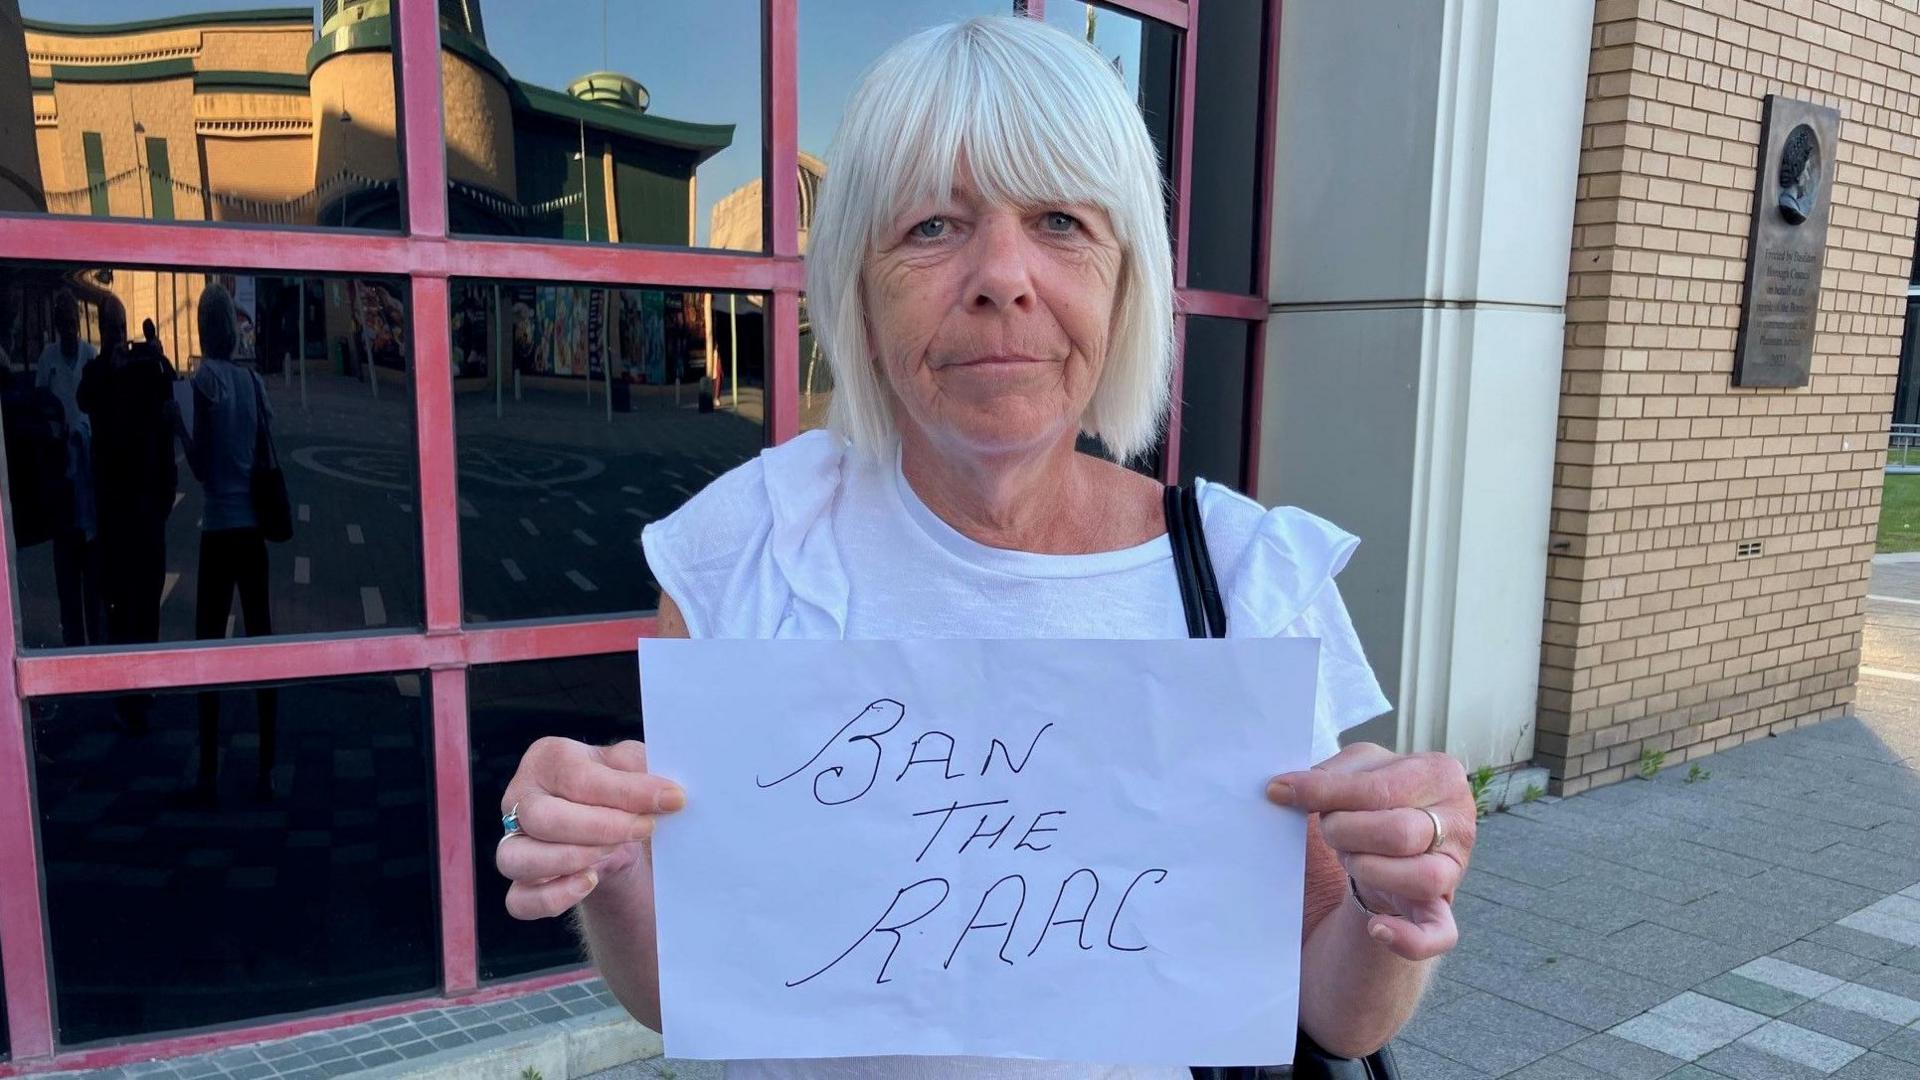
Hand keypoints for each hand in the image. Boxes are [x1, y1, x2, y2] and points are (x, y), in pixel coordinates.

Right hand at [496, 737, 684, 919]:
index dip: (627, 792)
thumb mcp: (633, 767)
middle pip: (543, 818)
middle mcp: (520, 799)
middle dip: (601, 828)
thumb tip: (665, 794)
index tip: (671, 800)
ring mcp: (511, 842)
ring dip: (573, 859)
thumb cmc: (620, 792)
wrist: (615, 833)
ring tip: (615, 851)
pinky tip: (589, 882)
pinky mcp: (519, 883)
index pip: (578, 777)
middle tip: (644, 828)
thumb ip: (642, 771)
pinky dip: (553, 898)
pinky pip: (520, 900)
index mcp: (547, 759)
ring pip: (518, 859)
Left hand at [1267, 742, 1474, 960]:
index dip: (1327, 792)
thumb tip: (1283, 790)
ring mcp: (1454, 869)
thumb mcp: (1355, 770)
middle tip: (1329, 828)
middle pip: (1398, 833)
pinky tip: (1376, 928)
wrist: (1387, 840)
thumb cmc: (1371, 799)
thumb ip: (1328, 775)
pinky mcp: (1442, 909)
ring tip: (1349, 857)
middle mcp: (1458, 822)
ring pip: (1420, 878)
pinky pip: (1440, 934)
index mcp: (1440, 775)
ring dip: (1367, 869)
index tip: (1282, 791)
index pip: (1380, 788)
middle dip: (1347, 831)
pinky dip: (1408, 938)